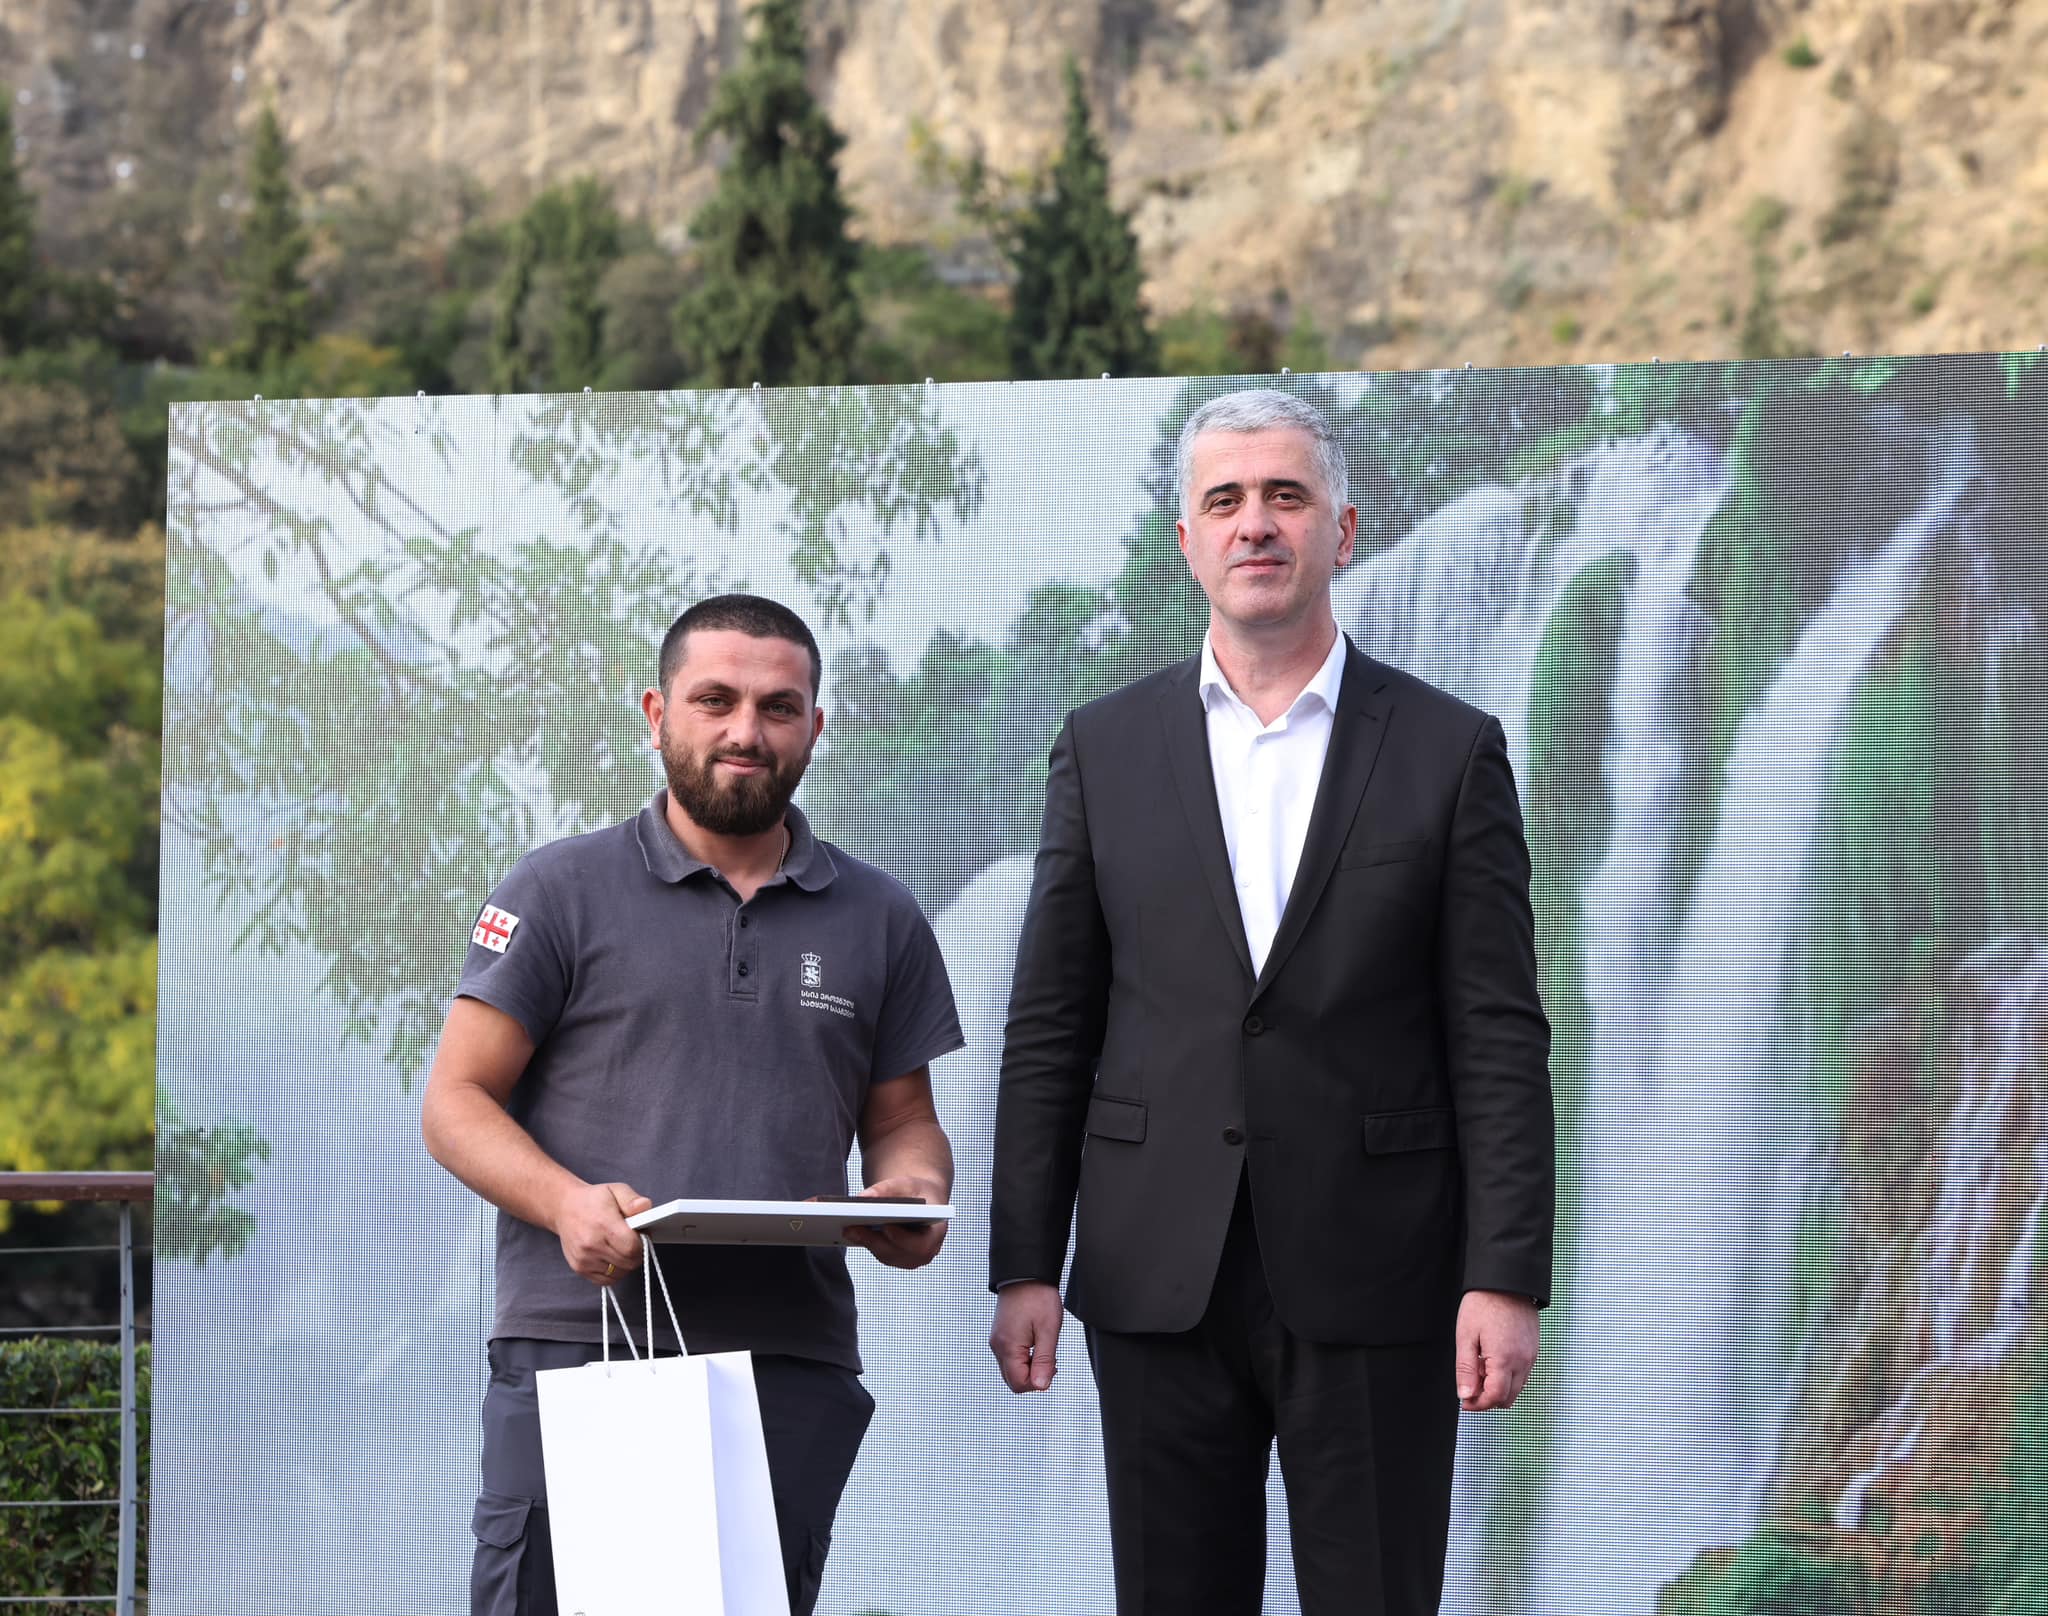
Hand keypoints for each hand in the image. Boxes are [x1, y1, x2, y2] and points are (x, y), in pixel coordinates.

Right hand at [554, 1181, 652, 1285]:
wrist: (564, 1208)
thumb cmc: (593, 1200)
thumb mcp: (616, 1190)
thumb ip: (632, 1200)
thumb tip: (645, 1207)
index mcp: (603, 1224)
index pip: (632, 1247)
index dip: (642, 1243)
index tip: (641, 1235)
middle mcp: (591, 1244)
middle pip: (627, 1262)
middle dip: (636, 1254)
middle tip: (633, 1242)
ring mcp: (584, 1259)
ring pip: (618, 1273)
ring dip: (626, 1264)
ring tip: (621, 1248)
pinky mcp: (579, 1268)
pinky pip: (606, 1280)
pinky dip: (614, 1272)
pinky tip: (612, 1257)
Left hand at [841, 1176, 947, 1269]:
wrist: (922, 1199)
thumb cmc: (917, 1191)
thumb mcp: (906, 1183)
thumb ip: (886, 1189)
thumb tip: (862, 1198)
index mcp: (937, 1233)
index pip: (922, 1244)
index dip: (903, 1239)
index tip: (886, 1227)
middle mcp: (927, 1251)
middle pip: (899, 1252)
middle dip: (874, 1240)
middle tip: (852, 1228)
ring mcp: (911, 1257)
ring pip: (887, 1255)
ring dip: (867, 1243)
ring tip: (847, 1229)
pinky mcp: (897, 1257)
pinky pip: (881, 1253)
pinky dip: (867, 1243)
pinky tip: (851, 1232)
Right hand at [989, 1281, 1063, 1392]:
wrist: (1025, 1274)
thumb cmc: (1038, 1297)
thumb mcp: (1048, 1330)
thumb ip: (1044, 1361)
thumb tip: (1041, 1386)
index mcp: (1008, 1347)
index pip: (1018, 1384)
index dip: (1038, 1382)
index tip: (1052, 1366)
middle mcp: (997, 1346)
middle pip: (1012, 1381)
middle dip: (1033, 1377)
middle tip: (1049, 1359)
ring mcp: (996, 1341)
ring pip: (1011, 1370)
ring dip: (1028, 1367)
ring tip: (1043, 1347)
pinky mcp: (999, 1336)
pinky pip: (1009, 1358)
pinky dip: (1022, 1359)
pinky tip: (1034, 1344)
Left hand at [1455, 1289, 1538, 1409]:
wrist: (1506, 1280)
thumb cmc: (1484, 1304)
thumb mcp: (1466, 1336)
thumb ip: (1466, 1369)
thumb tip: (1465, 1395)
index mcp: (1505, 1359)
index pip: (1495, 1397)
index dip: (1478, 1405)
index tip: (1465, 1402)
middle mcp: (1523, 1361)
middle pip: (1508, 1398)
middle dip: (1488, 1399)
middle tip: (1469, 1387)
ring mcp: (1532, 1355)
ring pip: (1517, 1387)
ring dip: (1498, 1387)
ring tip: (1480, 1367)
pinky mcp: (1534, 1348)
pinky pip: (1524, 1373)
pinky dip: (1508, 1375)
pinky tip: (1492, 1359)